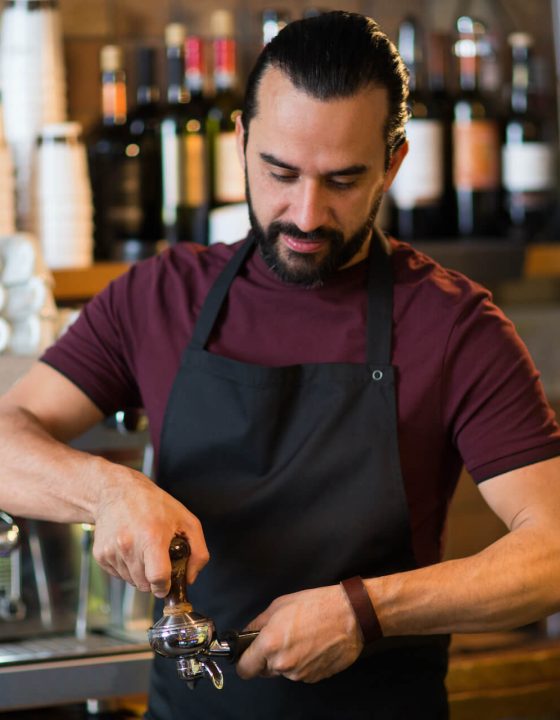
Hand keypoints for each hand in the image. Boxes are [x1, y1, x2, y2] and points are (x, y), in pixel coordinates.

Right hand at [90, 462, 208, 596]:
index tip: (167, 584)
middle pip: (144, 584)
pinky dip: (126, 568)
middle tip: (157, 558)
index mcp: (152, 538)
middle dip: (153, 578)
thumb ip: (198, 552)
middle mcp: (129, 546)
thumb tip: (190, 579)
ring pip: (131, 581)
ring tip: (143, 549)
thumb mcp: (187, 521)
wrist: (118, 491)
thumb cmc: (154, 504)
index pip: (157, 578)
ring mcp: (112, 551)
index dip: (164, 586)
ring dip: (139, 573)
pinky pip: (118, 575)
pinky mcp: (100, 555)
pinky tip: (130, 548)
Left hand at [236, 585, 362, 682]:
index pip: (245, 669)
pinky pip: (300, 673)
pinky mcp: (314, 678)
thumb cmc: (316, 605)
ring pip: (284, 671)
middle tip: (281, 637)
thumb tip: (247, 633)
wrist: (350, 615)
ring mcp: (299, 674)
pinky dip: (303, 662)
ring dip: (287, 659)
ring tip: (302, 637)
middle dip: (268, 658)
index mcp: (270, 644)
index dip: (244, 662)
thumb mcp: (280, 605)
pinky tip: (313, 645)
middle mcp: (283, 664)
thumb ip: (258, 623)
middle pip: (264, 671)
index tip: (248, 655)